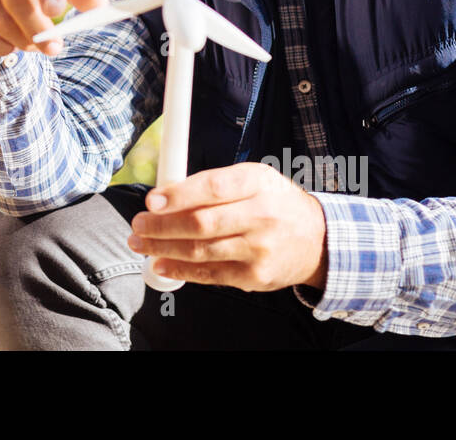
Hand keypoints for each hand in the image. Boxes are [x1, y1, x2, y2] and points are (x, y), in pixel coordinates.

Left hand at [127, 162, 328, 291]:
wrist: (318, 240)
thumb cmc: (274, 203)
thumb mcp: (253, 179)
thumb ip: (213, 184)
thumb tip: (165, 193)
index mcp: (257, 183)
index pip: (213, 188)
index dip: (178, 195)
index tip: (152, 200)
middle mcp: (261, 216)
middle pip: (202, 223)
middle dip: (162, 226)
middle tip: (138, 225)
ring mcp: (259, 249)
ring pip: (202, 250)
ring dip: (164, 249)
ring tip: (141, 244)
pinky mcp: (255, 276)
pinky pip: (210, 275)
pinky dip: (181, 271)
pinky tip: (161, 265)